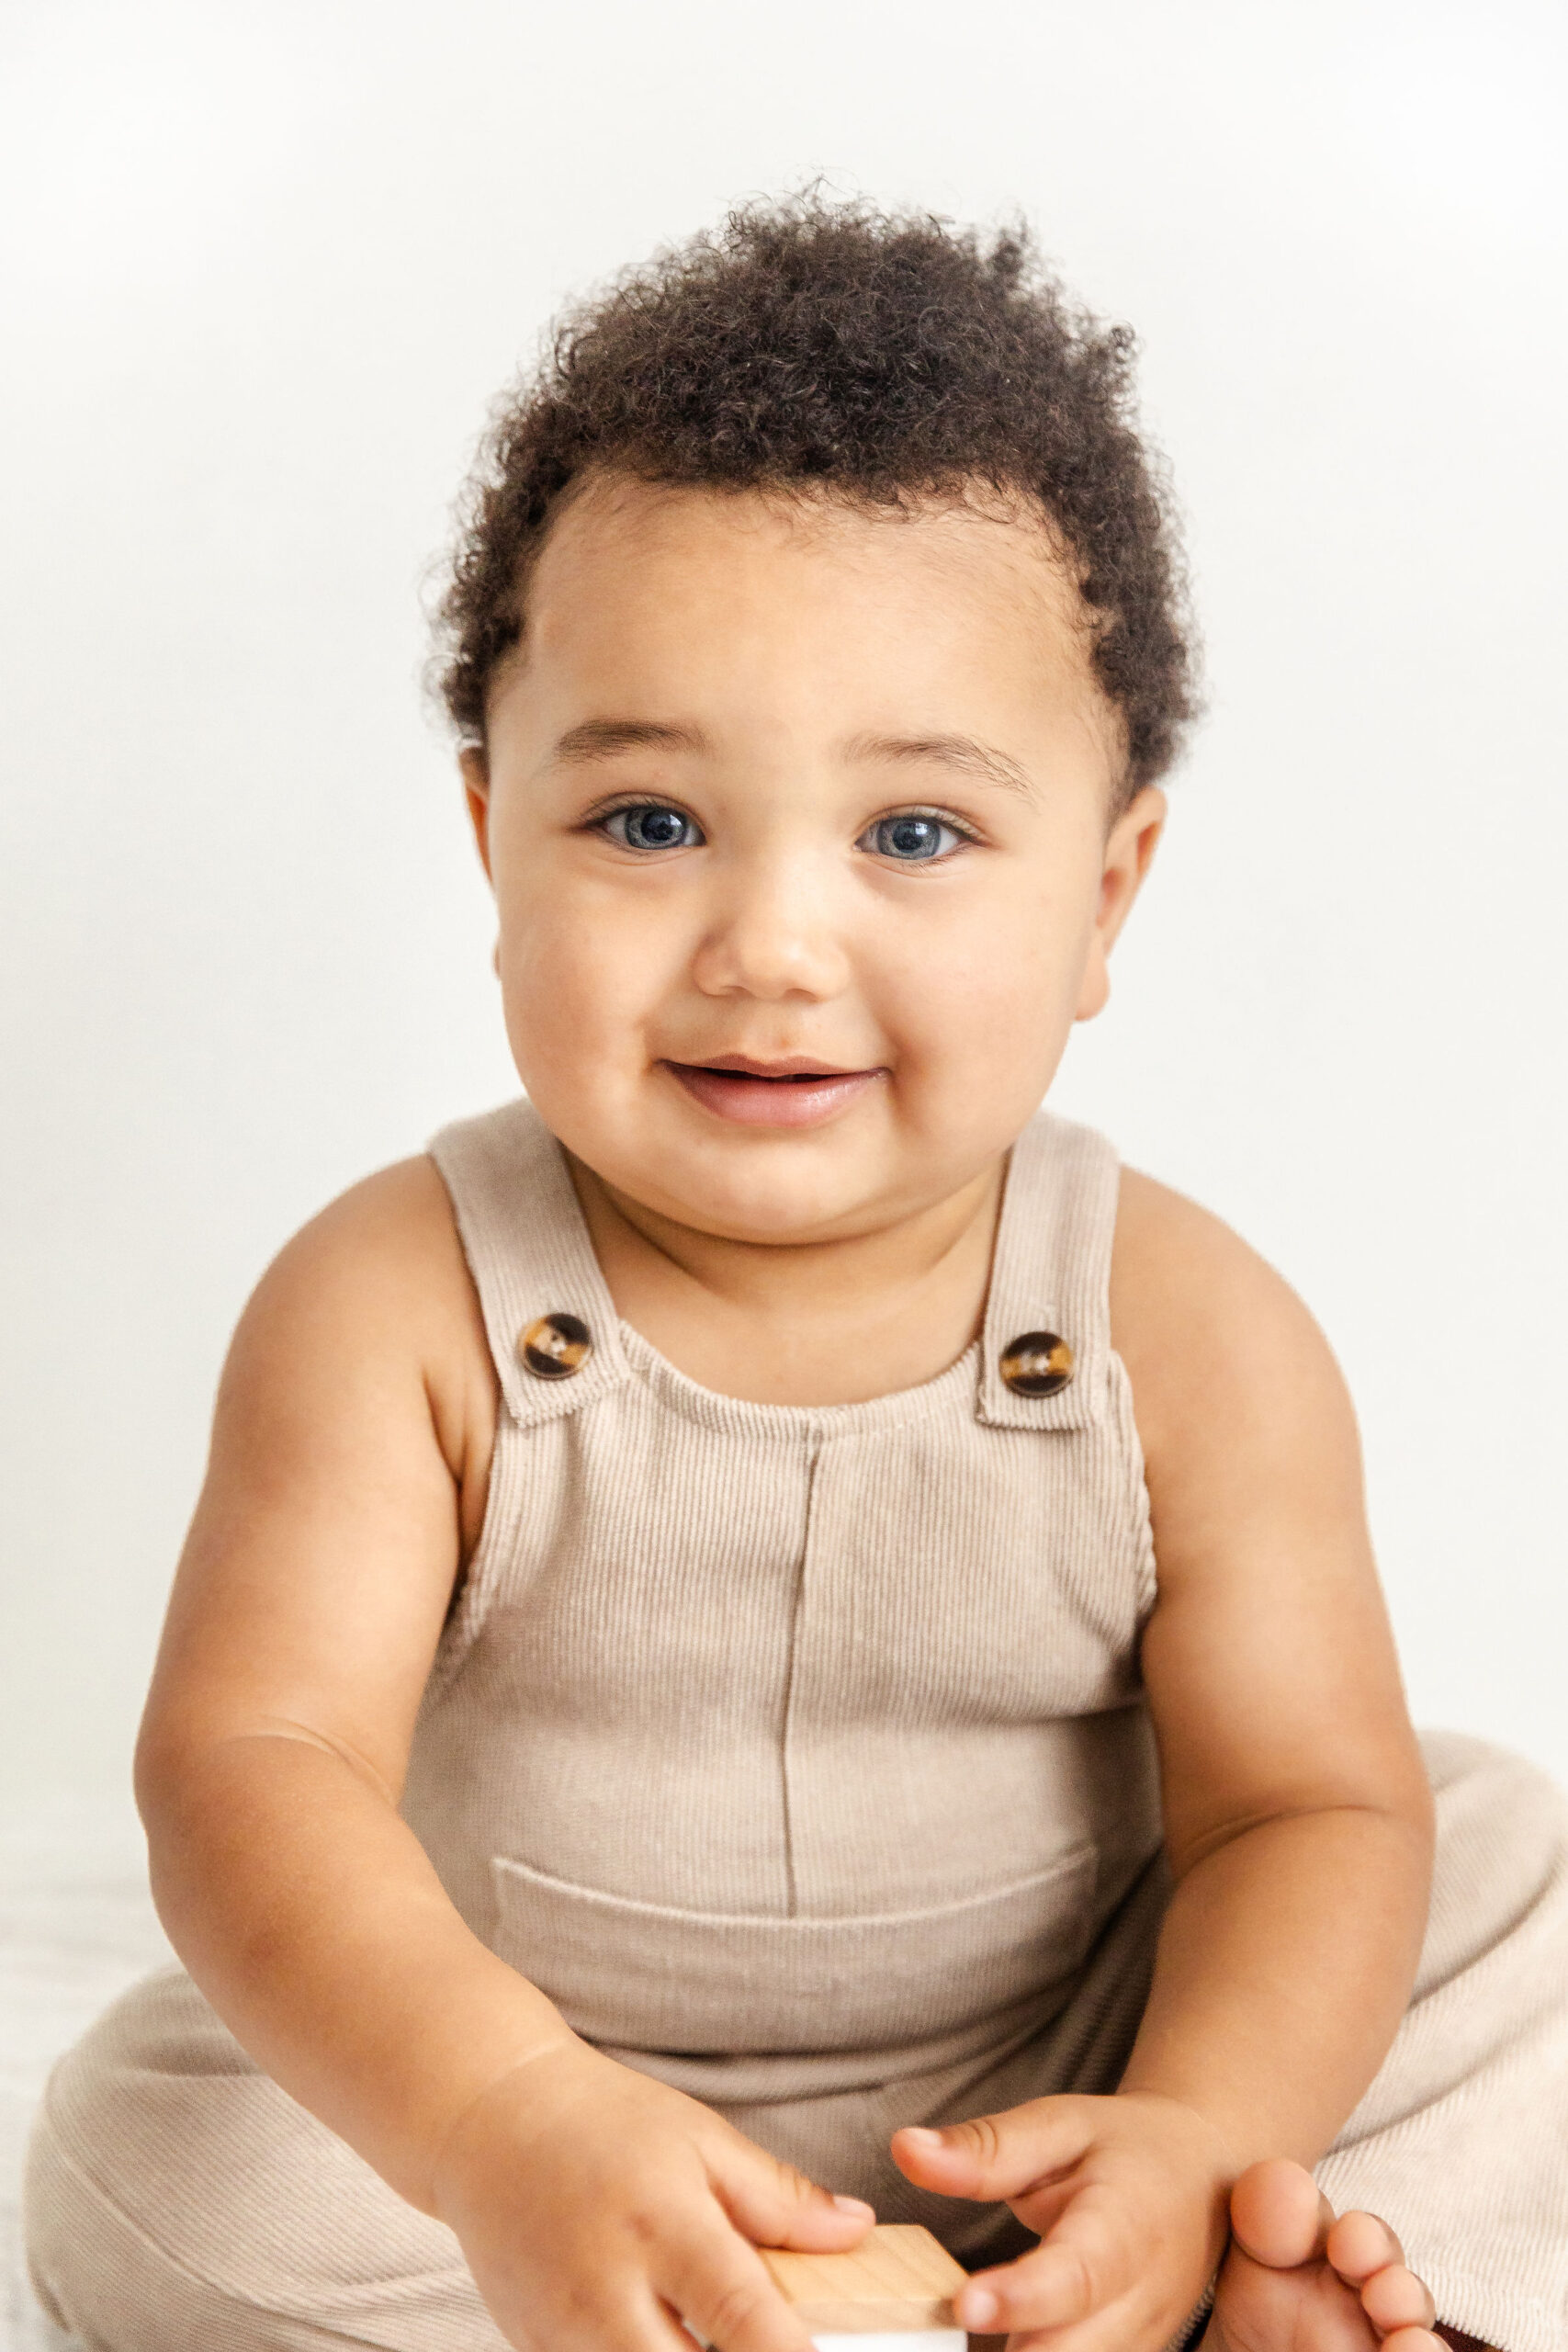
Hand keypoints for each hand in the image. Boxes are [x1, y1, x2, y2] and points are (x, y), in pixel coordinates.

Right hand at [432, 2037, 875, 2351]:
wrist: (489, 2117)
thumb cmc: (602, 2121)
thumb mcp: (701, 2138)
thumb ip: (779, 2199)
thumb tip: (856, 2232)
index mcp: (665, 2228)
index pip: (746, 2323)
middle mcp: (608, 2293)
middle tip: (770, 2343)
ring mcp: (563, 2335)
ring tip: (712, 2335)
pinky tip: (664, 2337)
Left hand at [892, 2091, 1231, 2349]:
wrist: (1204, 2181)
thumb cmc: (1125, 2150)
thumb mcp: (1060, 2125)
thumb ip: (986, 2148)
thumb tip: (906, 2150)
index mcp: (1124, 2228)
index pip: (1075, 2275)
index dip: (1021, 2297)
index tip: (965, 2304)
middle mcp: (1139, 2304)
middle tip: (927, 2337)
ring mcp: (1138, 2347)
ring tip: (936, 2340)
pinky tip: (995, 2345)